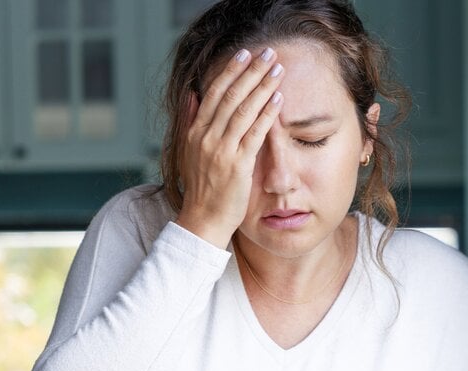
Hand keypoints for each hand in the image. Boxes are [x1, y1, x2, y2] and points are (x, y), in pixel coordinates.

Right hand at [175, 47, 285, 248]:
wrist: (203, 219)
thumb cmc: (202, 187)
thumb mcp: (189, 151)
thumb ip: (190, 121)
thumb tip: (192, 95)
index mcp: (194, 131)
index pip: (212, 92)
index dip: (230, 71)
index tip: (245, 53)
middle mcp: (206, 137)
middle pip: (230, 95)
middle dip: (251, 71)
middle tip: (268, 53)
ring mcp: (221, 150)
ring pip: (243, 110)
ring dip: (262, 87)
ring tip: (278, 70)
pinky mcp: (237, 165)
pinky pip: (254, 133)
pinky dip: (267, 114)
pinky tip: (278, 99)